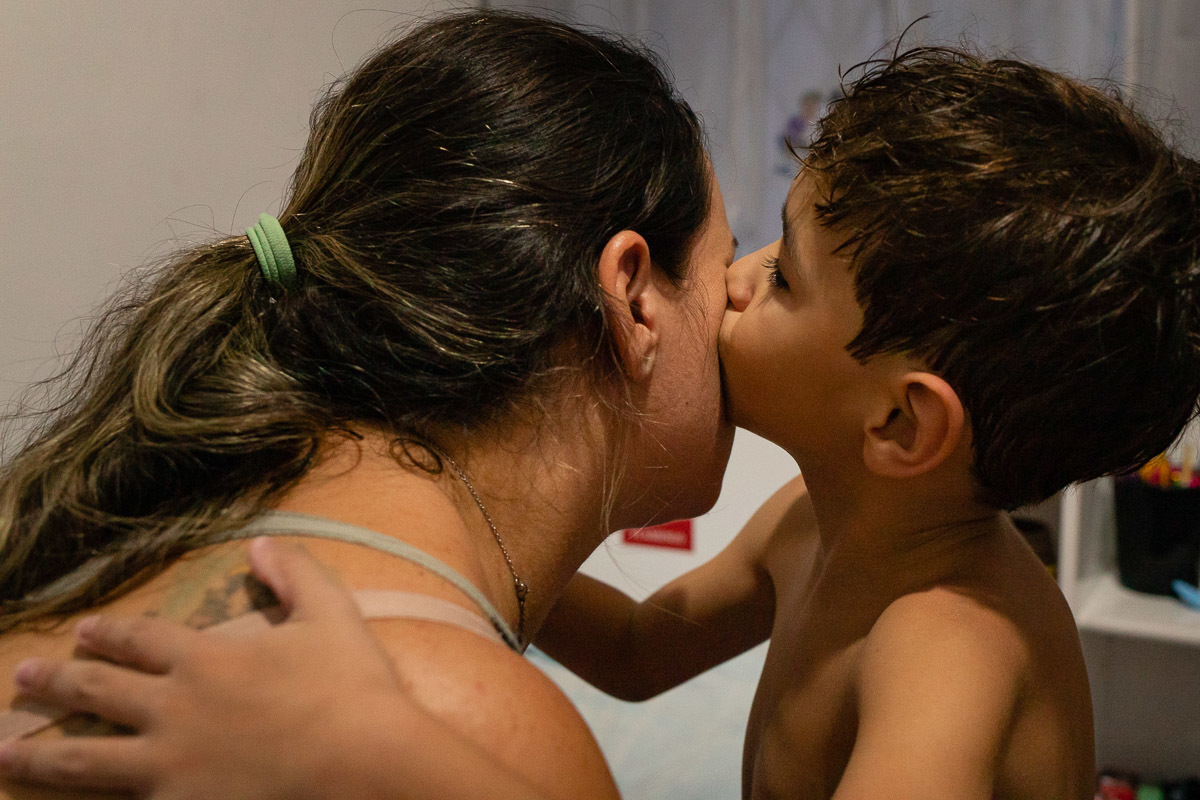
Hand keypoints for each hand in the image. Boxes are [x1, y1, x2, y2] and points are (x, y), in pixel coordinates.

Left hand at [0, 538, 401, 798]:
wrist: (365, 763)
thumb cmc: (350, 686)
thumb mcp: (331, 613)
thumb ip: (294, 573)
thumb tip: (260, 541)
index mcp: (205, 659)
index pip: (140, 639)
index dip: (109, 633)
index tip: (83, 630)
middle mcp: (173, 710)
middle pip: (97, 692)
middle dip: (57, 681)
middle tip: (23, 675)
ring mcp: (169, 766)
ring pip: (85, 759)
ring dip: (38, 755)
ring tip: (3, 753)